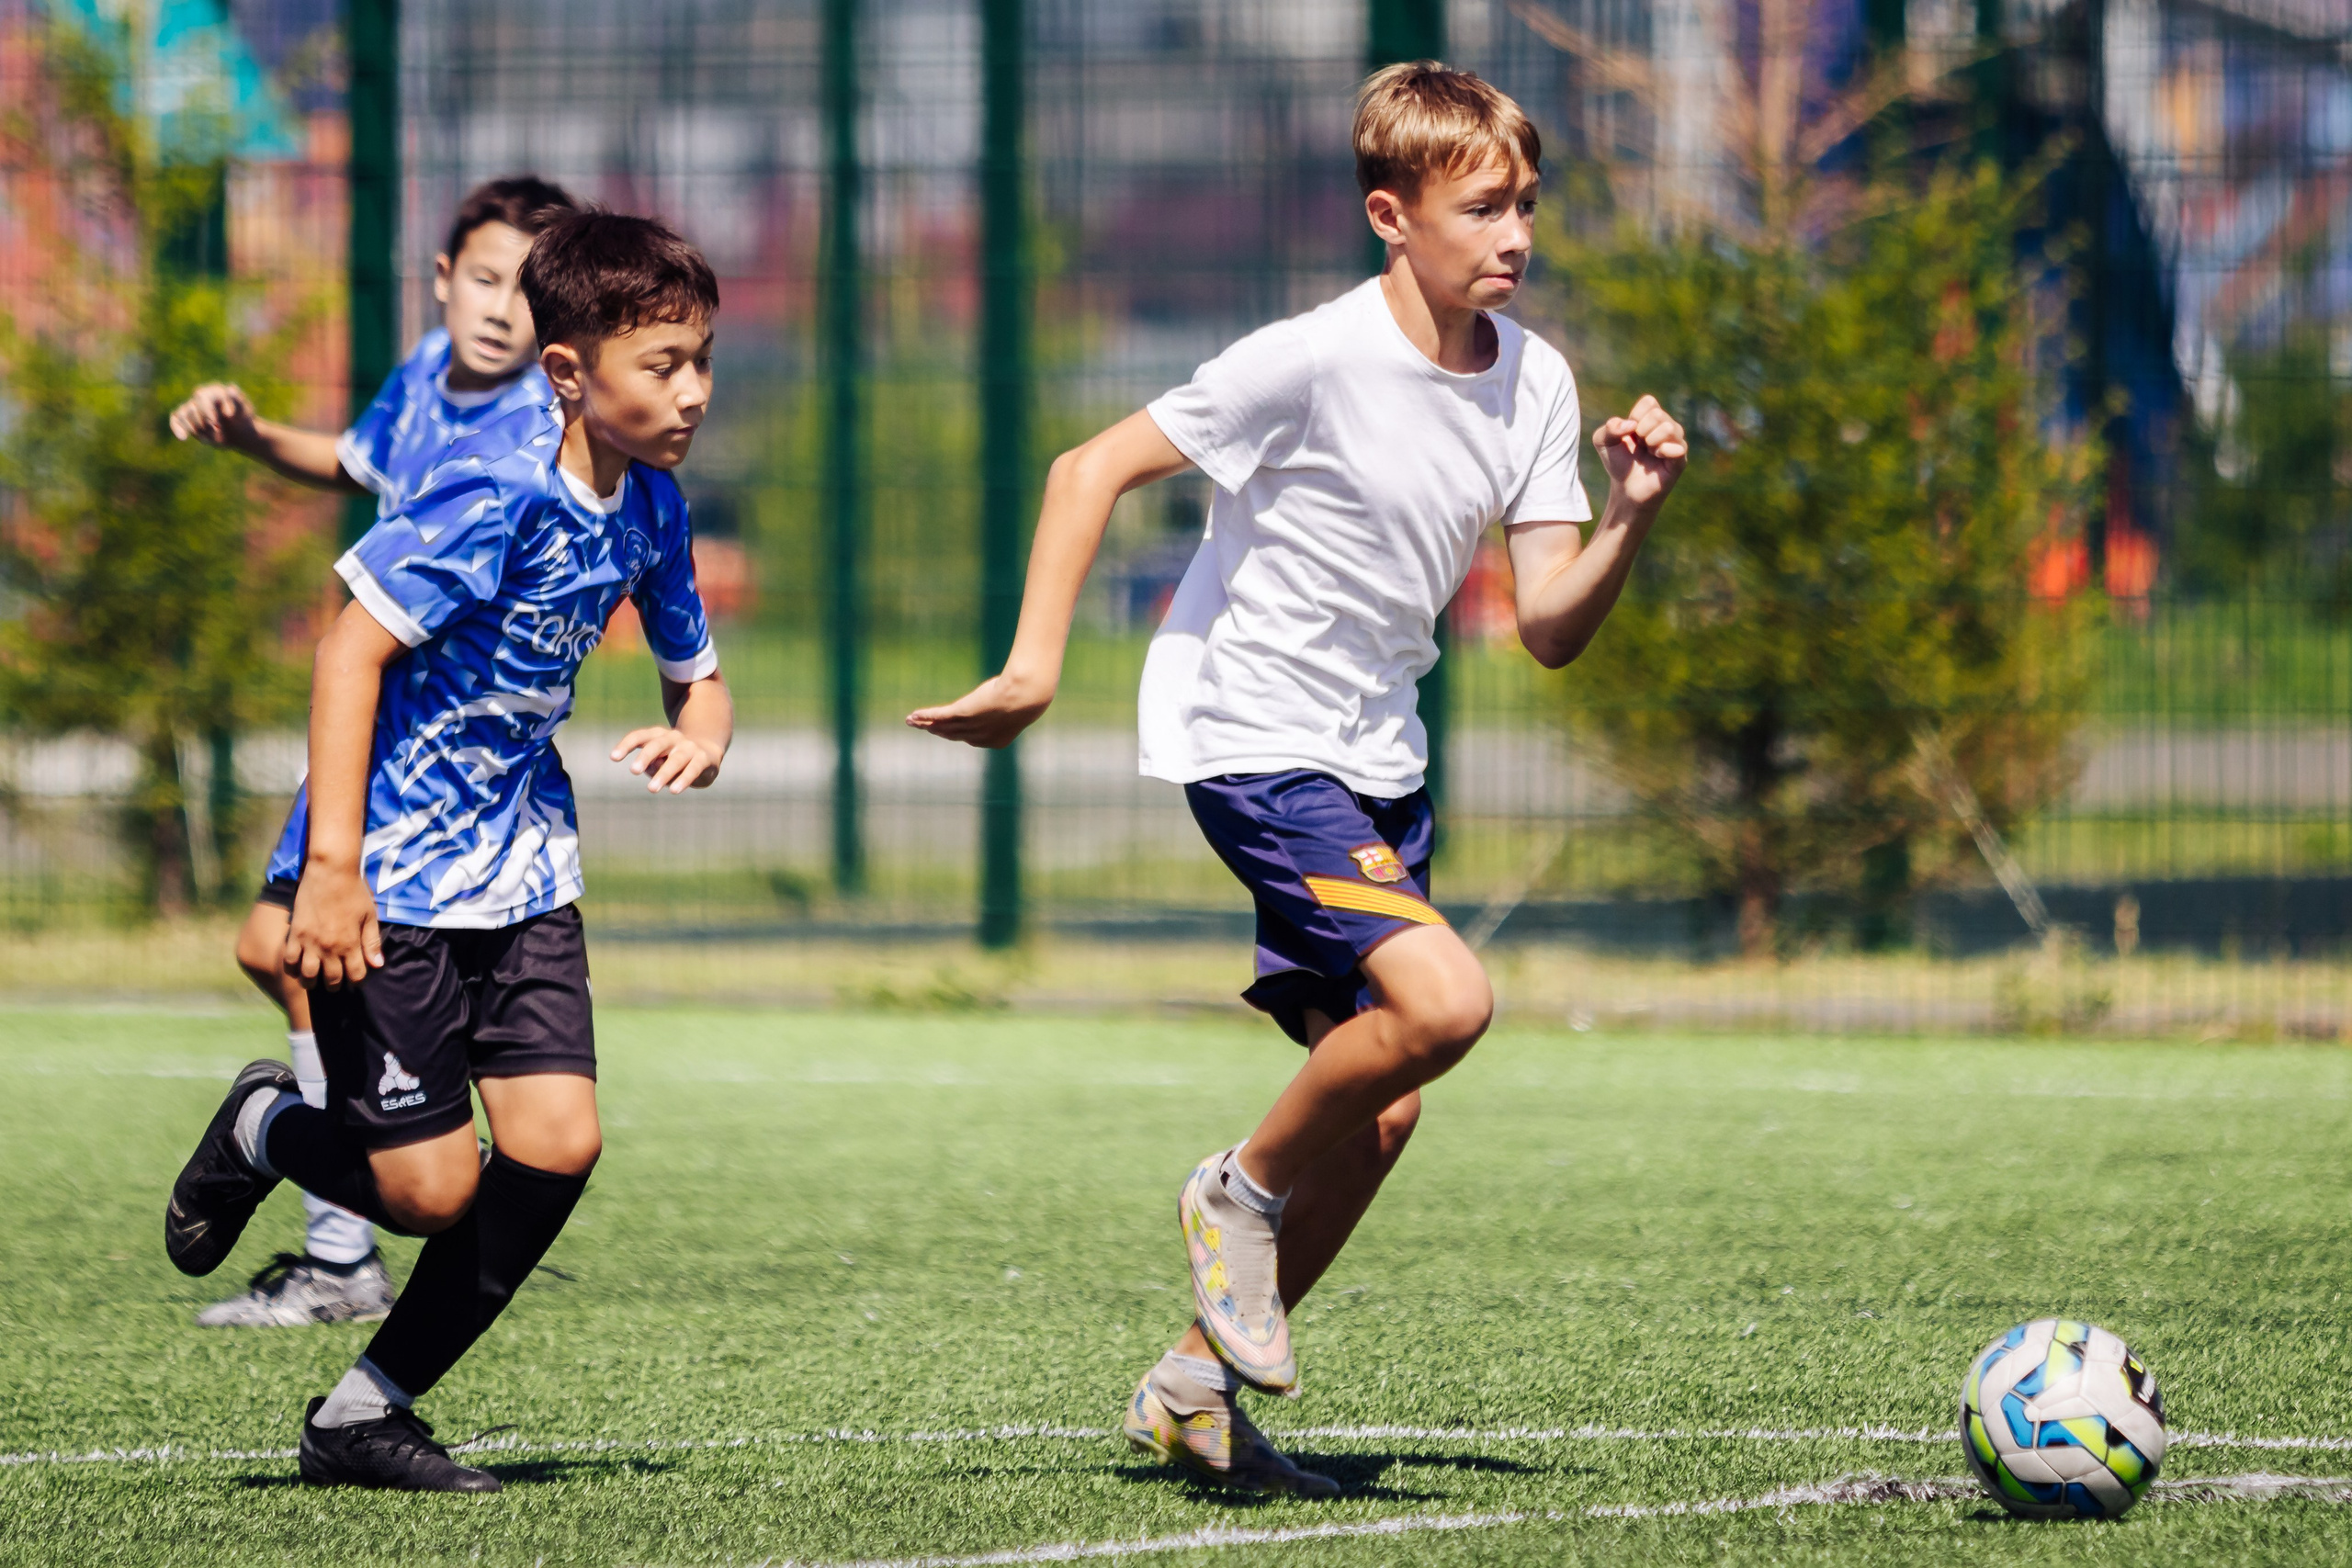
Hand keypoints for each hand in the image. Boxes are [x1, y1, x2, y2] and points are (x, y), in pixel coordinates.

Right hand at [168, 383, 258, 448]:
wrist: (240, 433)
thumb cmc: (243, 420)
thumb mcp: (245, 411)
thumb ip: (237, 400)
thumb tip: (231, 389)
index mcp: (215, 391)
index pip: (202, 397)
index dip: (206, 411)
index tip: (216, 424)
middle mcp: (202, 397)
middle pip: (192, 408)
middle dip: (204, 423)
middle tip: (219, 431)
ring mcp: (193, 407)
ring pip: (185, 416)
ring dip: (199, 430)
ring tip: (216, 436)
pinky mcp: (187, 418)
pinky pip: (176, 419)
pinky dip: (177, 427)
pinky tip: (183, 437)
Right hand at [285, 866, 382, 990]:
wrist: (331, 872)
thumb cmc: (354, 892)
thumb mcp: (369, 916)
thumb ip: (372, 942)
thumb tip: (377, 965)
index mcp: (350, 943)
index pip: (355, 975)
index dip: (356, 980)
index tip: (354, 978)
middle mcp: (329, 947)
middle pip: (331, 979)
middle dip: (335, 985)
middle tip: (334, 983)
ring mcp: (310, 942)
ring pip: (307, 975)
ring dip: (311, 982)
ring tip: (314, 981)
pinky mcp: (294, 934)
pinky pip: (289, 960)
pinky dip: (292, 968)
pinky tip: (297, 968)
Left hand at [612, 726, 720, 792]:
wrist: (708, 751)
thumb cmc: (674, 758)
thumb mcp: (660, 761)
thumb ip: (653, 766)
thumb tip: (651, 769)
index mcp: (657, 735)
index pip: (639, 737)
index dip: (626, 745)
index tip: (613, 757)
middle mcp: (673, 738)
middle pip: (657, 744)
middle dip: (645, 757)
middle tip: (634, 771)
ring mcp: (689, 747)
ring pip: (676, 759)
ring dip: (664, 773)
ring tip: (651, 789)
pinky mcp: (703, 758)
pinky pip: (693, 769)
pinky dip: (683, 779)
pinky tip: (673, 790)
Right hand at [905, 670, 1052, 748]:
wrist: (1026, 696)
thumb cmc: (1030, 695)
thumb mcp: (1023, 702)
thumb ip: (1018, 701)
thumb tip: (1023, 691)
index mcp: (997, 740)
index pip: (971, 738)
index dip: (958, 733)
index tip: (947, 729)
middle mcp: (980, 737)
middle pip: (953, 734)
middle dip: (937, 731)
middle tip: (926, 728)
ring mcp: (971, 725)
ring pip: (943, 727)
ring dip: (926, 724)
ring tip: (913, 722)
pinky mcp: (963, 712)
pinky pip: (940, 716)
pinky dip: (926, 716)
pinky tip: (914, 716)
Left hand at [1594, 394, 1687, 510]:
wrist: (1626, 489)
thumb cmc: (1618, 463)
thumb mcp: (1603, 443)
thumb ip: (1608, 428)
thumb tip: (1630, 425)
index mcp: (1650, 417)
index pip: (1649, 402)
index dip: (1635, 416)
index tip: (1630, 432)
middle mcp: (1667, 425)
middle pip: (1658, 414)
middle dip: (1641, 430)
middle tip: (1640, 445)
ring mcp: (1676, 441)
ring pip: (1669, 427)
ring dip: (1651, 441)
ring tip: (1648, 452)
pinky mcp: (1681, 459)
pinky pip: (1678, 447)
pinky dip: (1662, 450)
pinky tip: (1657, 457)